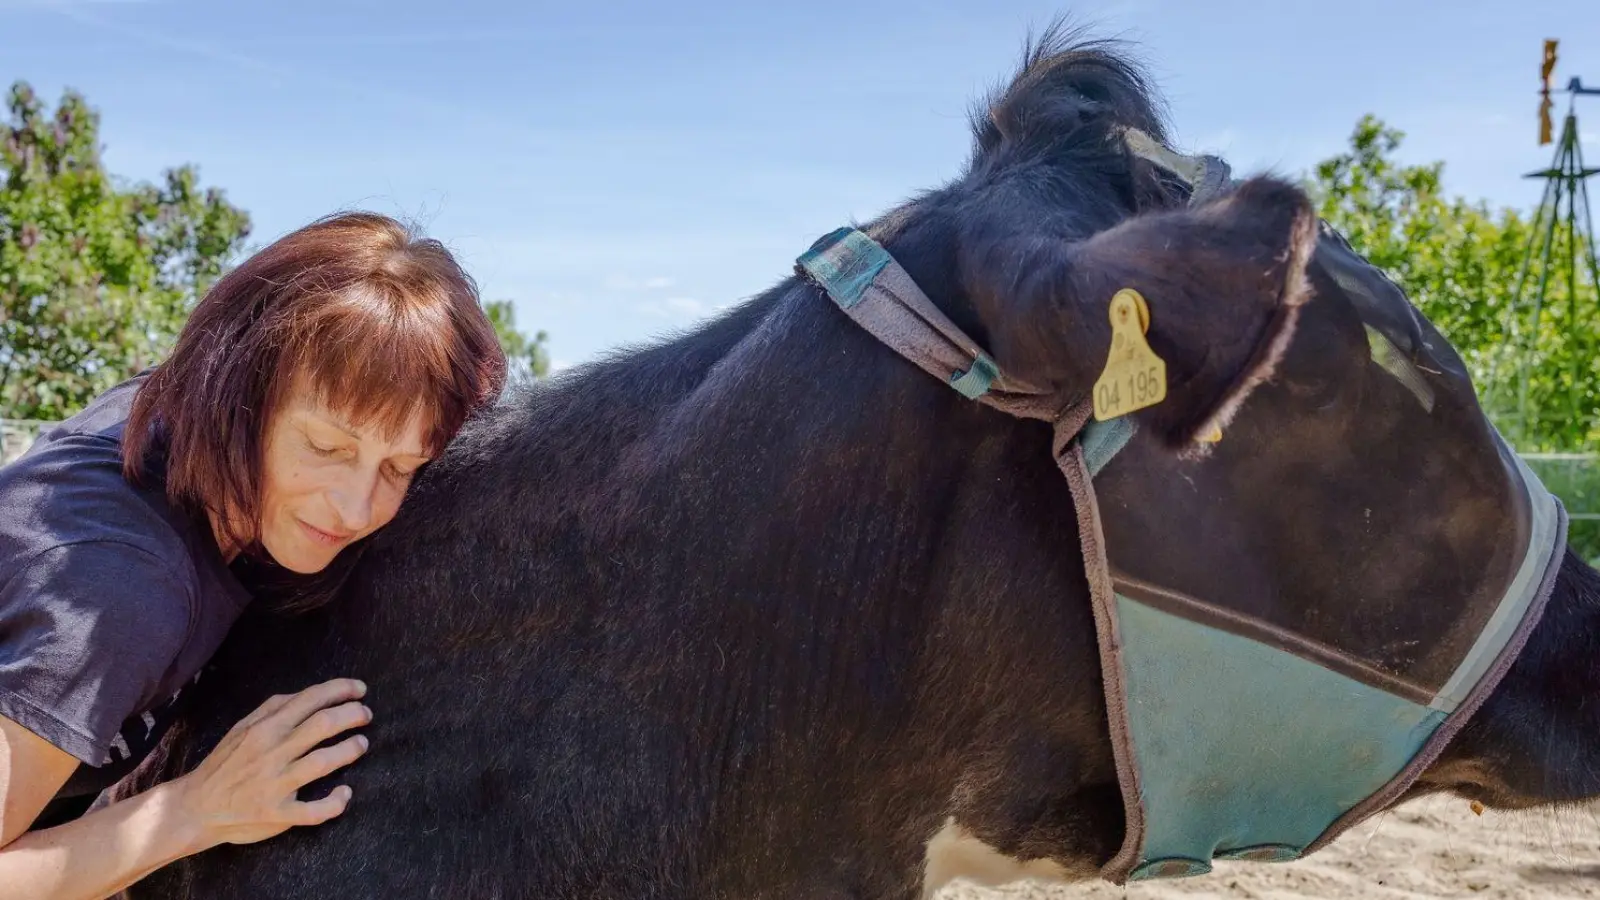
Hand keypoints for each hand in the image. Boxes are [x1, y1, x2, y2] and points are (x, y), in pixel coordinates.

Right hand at [170, 678, 371, 848]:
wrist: (195, 807)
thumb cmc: (225, 764)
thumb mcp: (242, 728)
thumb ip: (274, 709)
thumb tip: (309, 695)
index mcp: (265, 728)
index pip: (310, 699)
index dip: (341, 690)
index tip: (360, 689)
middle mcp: (272, 752)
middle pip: (323, 725)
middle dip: (352, 715)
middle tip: (366, 715)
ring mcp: (275, 784)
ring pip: (323, 762)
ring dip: (350, 750)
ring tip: (361, 744)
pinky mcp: (277, 813)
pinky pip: (314, 809)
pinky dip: (334, 802)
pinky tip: (344, 793)